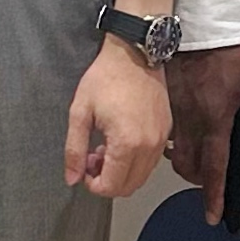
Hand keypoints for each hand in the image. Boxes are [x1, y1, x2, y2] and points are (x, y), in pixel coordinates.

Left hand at [65, 41, 171, 198]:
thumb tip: (72, 179)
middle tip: (92, 159)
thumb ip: (74, 150)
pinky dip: (136, 161)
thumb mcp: (80, 112)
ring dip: (122, 172)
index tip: (84, 167)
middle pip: (129, 187)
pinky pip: (152, 161)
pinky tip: (122, 141)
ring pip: (142, 176)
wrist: (134, 53)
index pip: (111, 186)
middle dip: (107, 181)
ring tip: (106, 148)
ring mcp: (161, 139)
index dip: (93, 185)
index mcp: (126, 143)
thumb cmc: (105, 78)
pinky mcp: (167, 131)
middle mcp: (149, 146)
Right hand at [164, 42, 239, 221]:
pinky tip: (185, 136)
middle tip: (209, 181)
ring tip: (198, 161)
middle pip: (187, 166)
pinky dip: (175, 141)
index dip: (213, 194)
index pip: (214, 166)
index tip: (213, 214)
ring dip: (185, 162)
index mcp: (216, 117)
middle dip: (198, 180)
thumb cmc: (233, 51)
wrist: (204, 22)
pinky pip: (167, 130)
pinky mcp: (164, 99)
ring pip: (173, 151)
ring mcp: (174, 109)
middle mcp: (191, 119)